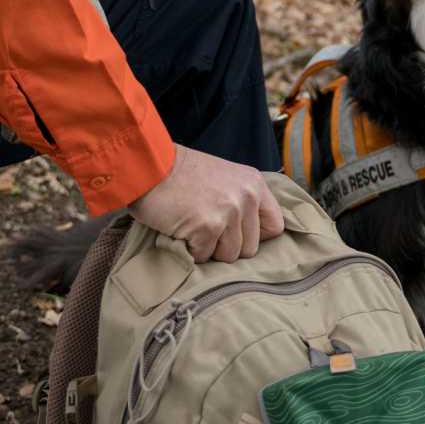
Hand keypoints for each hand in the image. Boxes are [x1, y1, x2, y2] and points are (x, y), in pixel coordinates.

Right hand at [129, 147, 284, 262]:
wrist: (149, 167)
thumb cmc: (181, 174)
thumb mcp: (225, 178)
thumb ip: (242, 200)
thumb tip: (250, 233)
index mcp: (255, 184)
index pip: (275, 226)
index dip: (254, 236)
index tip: (235, 232)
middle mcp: (247, 197)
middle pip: (251, 248)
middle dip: (227, 245)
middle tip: (205, 226)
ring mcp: (229, 212)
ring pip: (229, 256)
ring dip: (208, 248)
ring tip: (193, 225)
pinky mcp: (208, 226)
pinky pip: (205, 256)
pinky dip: (190, 249)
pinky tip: (181, 229)